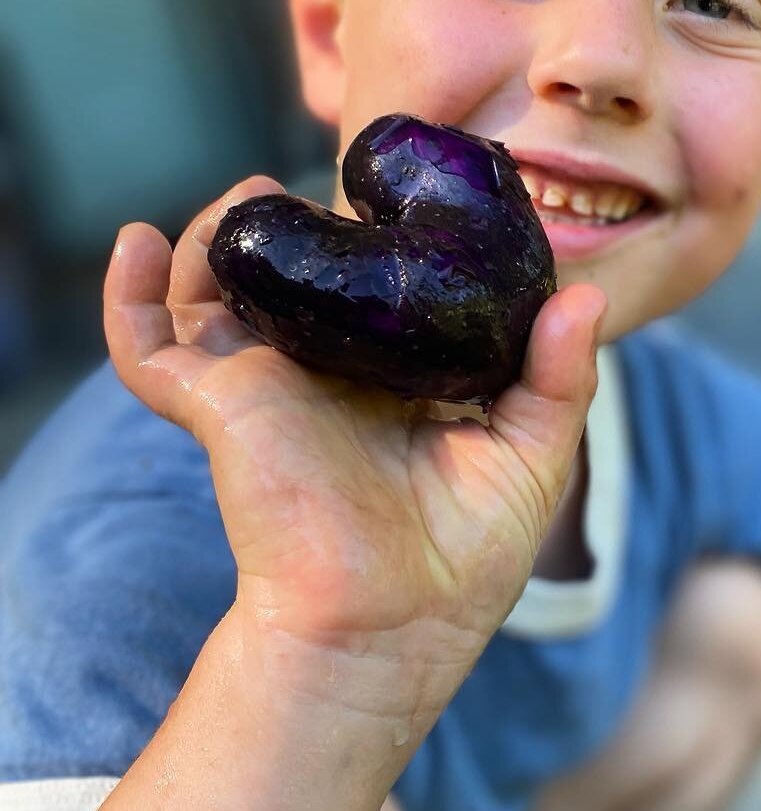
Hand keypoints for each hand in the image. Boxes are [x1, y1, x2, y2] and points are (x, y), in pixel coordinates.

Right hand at [104, 178, 604, 709]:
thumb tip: (584, 297)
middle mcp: (322, 373)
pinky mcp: (216, 404)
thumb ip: (559, 378)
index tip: (398, 188)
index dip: (376, 238)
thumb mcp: (531, 458)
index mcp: (390, 379)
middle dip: (289, 223)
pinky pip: (145, 344)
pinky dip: (127, 293)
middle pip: (290, 276)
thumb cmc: (464, 560)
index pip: (373, 291)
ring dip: (218, 235)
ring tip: (248, 197)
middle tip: (315, 187)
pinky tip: (139, 241)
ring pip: (214, 289)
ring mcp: (262, 384)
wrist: (392, 624)